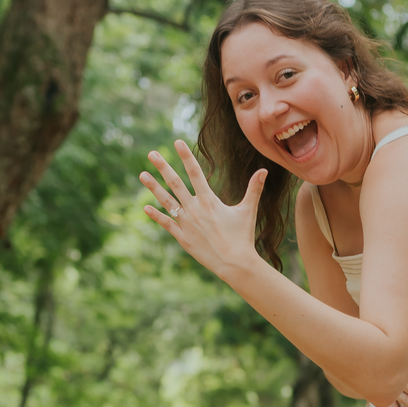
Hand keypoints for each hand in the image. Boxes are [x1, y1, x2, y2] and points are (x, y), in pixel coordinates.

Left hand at [140, 140, 265, 282]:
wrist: (235, 263)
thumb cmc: (243, 236)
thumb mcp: (248, 210)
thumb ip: (254, 189)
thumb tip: (265, 170)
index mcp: (209, 201)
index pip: (195, 173)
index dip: (186, 157)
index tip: (177, 143)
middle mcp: (195, 210)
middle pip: (175, 184)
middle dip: (163, 167)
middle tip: (152, 154)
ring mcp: (186, 224)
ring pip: (167, 201)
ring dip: (153, 187)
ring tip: (142, 175)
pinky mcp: (182, 238)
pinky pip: (166, 223)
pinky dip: (156, 215)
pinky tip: (146, 207)